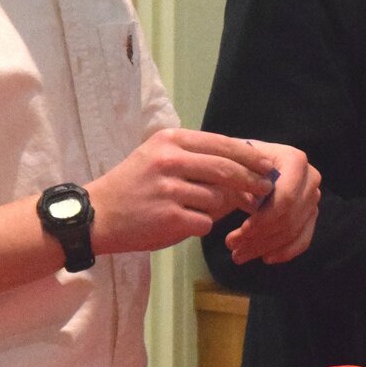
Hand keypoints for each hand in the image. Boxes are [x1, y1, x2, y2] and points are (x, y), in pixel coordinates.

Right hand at [87, 128, 276, 256]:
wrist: (97, 215)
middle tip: (265, 191)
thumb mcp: (157, 158)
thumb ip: (195, 158)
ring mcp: (170, 190)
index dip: (250, 156)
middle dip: (252, 182)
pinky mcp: (170, 218)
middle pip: (228, 169)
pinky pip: (205, 222)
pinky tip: (184, 224)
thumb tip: (243, 166)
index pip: (222, 144)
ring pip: (219, 199)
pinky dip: (202, 225)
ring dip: (220, 208)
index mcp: (170, 140)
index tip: (268, 166)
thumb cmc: (132, 186)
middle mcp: (170, 160)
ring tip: (203, 210)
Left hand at [222, 139, 320, 264]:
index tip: (241, 231)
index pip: (286, 198)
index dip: (265, 219)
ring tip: (238, 254)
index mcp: (295, 161)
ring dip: (265, 247)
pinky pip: (303, 239)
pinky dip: (284, 251)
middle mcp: (311, 178)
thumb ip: (240, 178)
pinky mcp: (310, 214)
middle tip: (232, 246)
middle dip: (260, 237)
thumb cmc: (239, 161)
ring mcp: (313, 198)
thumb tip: (246, 196)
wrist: (249, 163)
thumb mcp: (235, 164)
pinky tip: (265, 258)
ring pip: (293, 231)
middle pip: (289, 218)